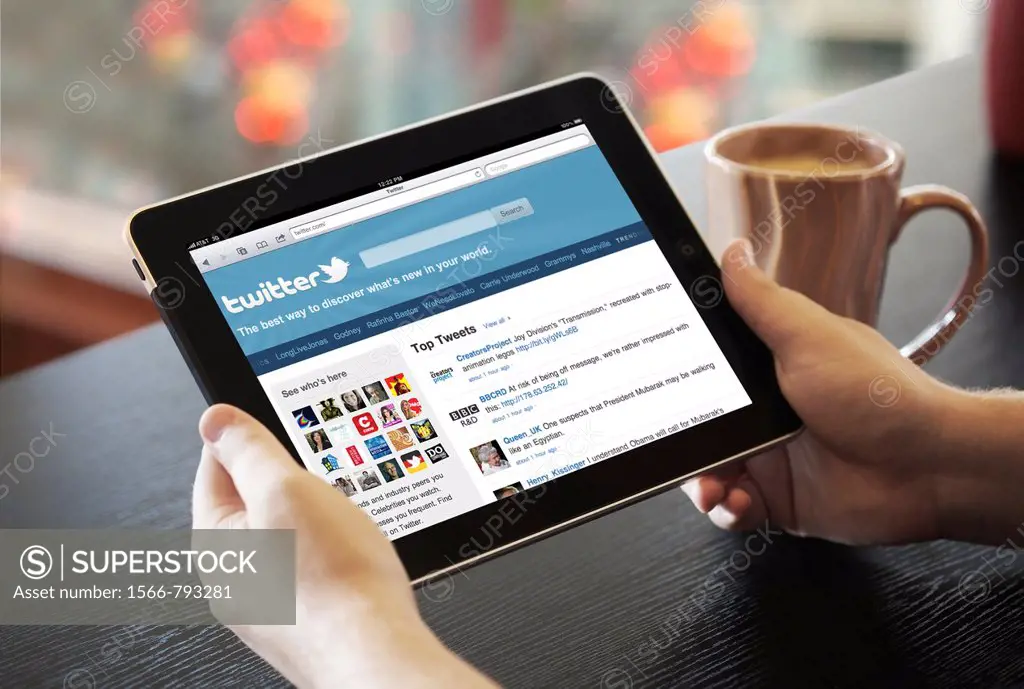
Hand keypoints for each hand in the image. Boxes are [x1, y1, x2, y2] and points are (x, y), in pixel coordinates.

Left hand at [192, 404, 496, 688]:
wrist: (374, 653)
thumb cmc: (334, 581)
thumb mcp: (286, 488)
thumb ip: (248, 449)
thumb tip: (215, 420)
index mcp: (215, 540)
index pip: (217, 465)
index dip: (252, 437)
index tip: (281, 426)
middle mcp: (232, 578)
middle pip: (255, 501)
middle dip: (291, 483)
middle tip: (323, 483)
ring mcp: (267, 603)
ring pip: (288, 535)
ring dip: (315, 520)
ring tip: (342, 525)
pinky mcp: (301, 620)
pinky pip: (309, 567)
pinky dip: (330, 554)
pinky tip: (351, 559)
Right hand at [683, 240, 956, 544]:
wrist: (929, 467)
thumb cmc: (880, 395)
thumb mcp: (807, 337)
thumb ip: (760, 300)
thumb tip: (732, 251)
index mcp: (768, 367)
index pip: (705, 366)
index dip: (675, 374)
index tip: (653, 378)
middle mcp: (764, 411)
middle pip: (697, 422)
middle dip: (680, 436)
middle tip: (674, 441)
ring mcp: (770, 457)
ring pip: (707, 469)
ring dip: (700, 480)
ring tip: (713, 484)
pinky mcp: (779, 500)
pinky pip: (732, 508)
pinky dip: (726, 509)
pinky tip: (737, 502)